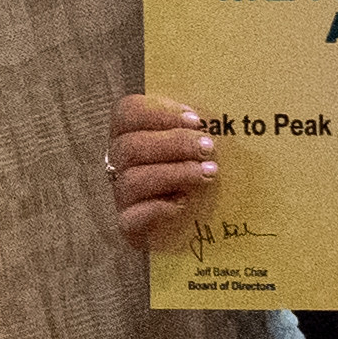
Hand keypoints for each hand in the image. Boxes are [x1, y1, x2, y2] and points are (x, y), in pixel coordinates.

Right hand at [112, 91, 222, 253]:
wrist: (185, 226)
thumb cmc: (192, 176)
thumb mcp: (193, 146)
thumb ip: (196, 130)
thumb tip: (218, 117)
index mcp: (128, 134)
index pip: (127, 112)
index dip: (158, 112)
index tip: (195, 120)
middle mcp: (118, 162)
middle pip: (130, 146)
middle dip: (174, 144)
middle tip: (208, 148)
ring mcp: (121, 195)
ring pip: (133, 179)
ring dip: (175, 173)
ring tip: (208, 174)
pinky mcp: (128, 225)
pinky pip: (133, 216)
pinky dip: (160, 208)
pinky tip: (184, 203)